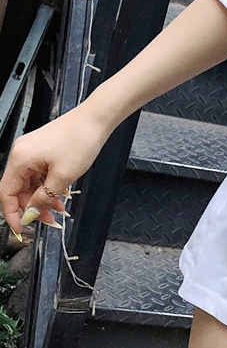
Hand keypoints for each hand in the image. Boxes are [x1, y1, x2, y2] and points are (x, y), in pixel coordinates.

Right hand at [0, 107, 110, 238]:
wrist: (96, 119)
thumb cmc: (80, 141)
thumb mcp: (63, 177)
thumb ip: (44, 197)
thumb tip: (31, 212)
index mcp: (20, 159)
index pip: (6, 193)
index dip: (12, 213)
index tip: (21, 229)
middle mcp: (22, 153)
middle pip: (19, 188)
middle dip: (33, 206)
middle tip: (49, 220)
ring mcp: (32, 150)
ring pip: (32, 182)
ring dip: (43, 197)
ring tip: (59, 210)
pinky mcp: (44, 149)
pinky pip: (40, 173)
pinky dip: (49, 185)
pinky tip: (62, 195)